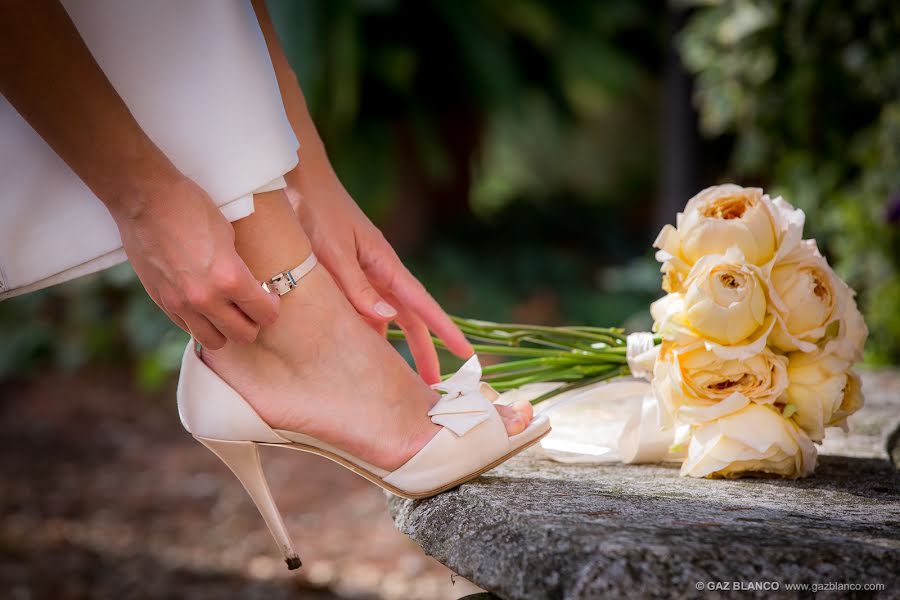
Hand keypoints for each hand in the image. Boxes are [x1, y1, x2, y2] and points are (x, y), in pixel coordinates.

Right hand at [113, 177, 278, 348]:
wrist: (146, 200)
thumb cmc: (191, 208)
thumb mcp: (229, 236)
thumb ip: (239, 269)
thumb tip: (250, 287)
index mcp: (229, 278)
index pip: (265, 314)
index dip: (272, 307)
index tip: (270, 297)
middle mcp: (205, 298)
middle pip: (243, 335)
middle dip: (253, 322)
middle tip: (251, 307)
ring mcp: (180, 303)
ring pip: (215, 342)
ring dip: (225, 329)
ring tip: (227, 310)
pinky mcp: (161, 302)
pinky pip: (188, 328)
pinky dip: (200, 322)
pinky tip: (204, 305)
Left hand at [287, 173, 471, 383]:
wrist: (296, 180)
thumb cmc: (315, 211)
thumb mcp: (333, 252)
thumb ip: (357, 287)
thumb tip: (388, 320)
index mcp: (385, 263)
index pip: (422, 305)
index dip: (445, 331)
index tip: (466, 354)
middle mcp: (381, 270)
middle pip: (410, 318)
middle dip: (424, 350)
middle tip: (434, 384)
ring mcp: (365, 272)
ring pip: (387, 316)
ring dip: (393, 345)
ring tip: (398, 379)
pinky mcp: (347, 274)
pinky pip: (361, 308)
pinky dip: (365, 330)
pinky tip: (358, 351)